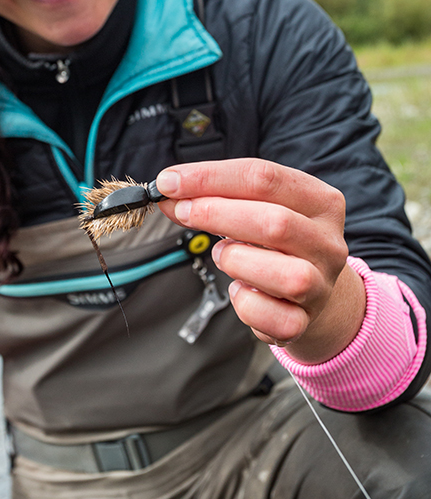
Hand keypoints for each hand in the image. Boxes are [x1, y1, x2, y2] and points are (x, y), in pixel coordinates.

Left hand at [156, 158, 365, 363]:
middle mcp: (328, 243)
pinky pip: (272, 317)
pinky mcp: (304, 321)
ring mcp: (321, 285)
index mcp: (321, 202)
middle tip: (182, 211)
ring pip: (284, 275)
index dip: (211, 177)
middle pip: (275, 222)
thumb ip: (219, 196)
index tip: (170, 181)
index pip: (265, 178)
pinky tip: (239, 289)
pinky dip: (245, 303)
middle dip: (216, 214)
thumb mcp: (257, 208)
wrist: (311, 290)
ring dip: (236, 260)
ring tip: (223, 256)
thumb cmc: (278, 243)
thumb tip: (173, 192)